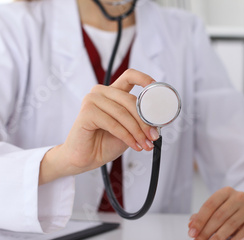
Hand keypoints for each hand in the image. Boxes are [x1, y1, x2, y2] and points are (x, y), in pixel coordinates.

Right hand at [39, 69, 158, 183]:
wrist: (84, 159)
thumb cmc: (104, 143)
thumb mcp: (129, 130)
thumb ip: (140, 122)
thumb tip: (158, 121)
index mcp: (112, 93)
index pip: (130, 76)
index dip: (145, 79)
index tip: (158, 89)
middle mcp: (101, 93)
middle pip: (130, 100)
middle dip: (145, 121)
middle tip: (153, 136)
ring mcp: (92, 100)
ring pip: (123, 113)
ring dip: (137, 132)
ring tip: (145, 145)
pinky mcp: (86, 112)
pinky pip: (113, 123)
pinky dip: (126, 136)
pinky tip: (133, 145)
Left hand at [188, 187, 243, 239]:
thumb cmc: (226, 212)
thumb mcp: (214, 210)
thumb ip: (201, 217)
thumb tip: (191, 225)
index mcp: (226, 192)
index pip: (210, 205)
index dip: (199, 220)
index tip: (191, 234)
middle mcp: (239, 198)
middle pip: (219, 216)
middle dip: (205, 232)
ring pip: (230, 225)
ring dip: (216, 239)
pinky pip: (242, 233)